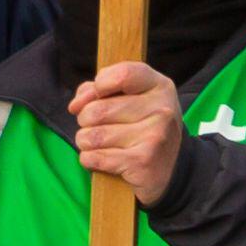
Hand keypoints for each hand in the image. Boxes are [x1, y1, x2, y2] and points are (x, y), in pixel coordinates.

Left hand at [66, 59, 182, 207]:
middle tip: (99, 128)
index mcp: (159, 87)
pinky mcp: (143, 162)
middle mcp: (162, 109)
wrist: (168, 170)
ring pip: (92, 136)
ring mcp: (155, 136)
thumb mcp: (130, 100)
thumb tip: (77, 105)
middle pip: (96, 110)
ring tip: (102, 145)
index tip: (96, 96)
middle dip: (86, 122)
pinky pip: (94, 157)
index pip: (122, 74)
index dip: (99, 85)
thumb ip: (99, 91)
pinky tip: (104, 160)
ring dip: (86, 143)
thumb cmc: (141, 129)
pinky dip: (89, 160)